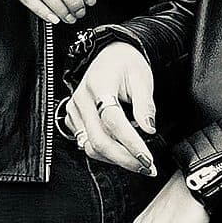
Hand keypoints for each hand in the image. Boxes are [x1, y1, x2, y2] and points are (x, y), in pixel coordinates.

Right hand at [64, 42, 159, 174]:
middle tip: (147, 167)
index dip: (131, 142)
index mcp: (99, 84)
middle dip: (124, 159)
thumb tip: (149, 129)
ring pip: (90, 146)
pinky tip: (122, 151)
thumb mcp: (142, 78)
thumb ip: (145, 105)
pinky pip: (86, 143)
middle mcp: (81, 98)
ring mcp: (74, 109)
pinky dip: (105, 152)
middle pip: (99, 140)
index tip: (147, 158)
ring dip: (115, 159)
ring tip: (137, 162)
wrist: (109, 54)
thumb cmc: (126, 64)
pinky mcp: (72, 118)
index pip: (113, 120)